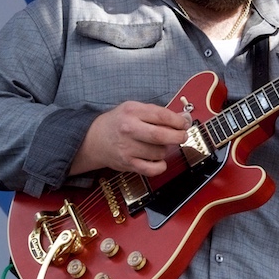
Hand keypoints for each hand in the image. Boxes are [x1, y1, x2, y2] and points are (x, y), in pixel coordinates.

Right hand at [71, 101, 188, 177]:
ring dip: (166, 149)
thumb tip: (184, 118)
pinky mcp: (128, 163)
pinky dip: (160, 166)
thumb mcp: (135, 109)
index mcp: (132, 111)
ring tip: (160, 145)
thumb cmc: (118, 122)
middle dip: (178, 136)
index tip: (184, 123)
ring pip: (159, 152)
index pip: (162, 115)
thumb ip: (158, 112)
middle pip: (161, 135)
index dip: (178, 121)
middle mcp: (129, 129)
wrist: (95, 138)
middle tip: (182, 136)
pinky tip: (158, 160)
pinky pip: (152, 169)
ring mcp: (128, 148)